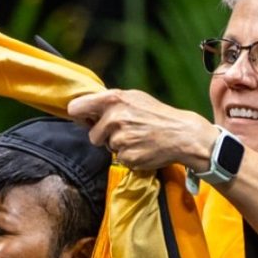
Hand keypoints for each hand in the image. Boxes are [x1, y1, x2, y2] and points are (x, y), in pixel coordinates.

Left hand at [67, 89, 216, 170]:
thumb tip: (84, 107)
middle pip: (92, 135)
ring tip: (137, 138)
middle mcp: (114, 118)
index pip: (76, 108)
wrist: (182, 134)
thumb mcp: (133, 98)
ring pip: (107, 148)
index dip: (79, 115)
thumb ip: (109, 101)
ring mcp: (120, 139)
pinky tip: (142, 148)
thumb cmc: (157, 114)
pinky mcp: (127, 157)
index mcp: (113, 100)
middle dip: (104, 136)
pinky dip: (129, 156)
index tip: (84, 119)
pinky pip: (119, 159)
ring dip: (118, 146)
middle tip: (125, 131)